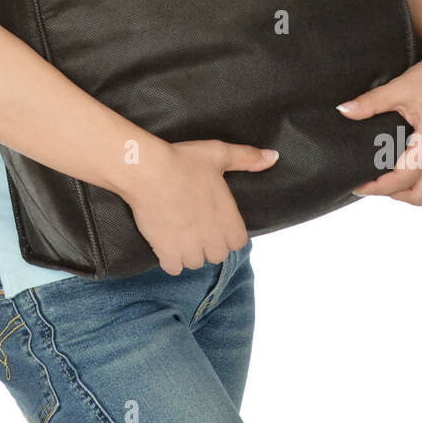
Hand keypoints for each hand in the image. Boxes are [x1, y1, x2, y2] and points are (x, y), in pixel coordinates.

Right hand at [124, 140, 277, 274]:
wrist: (148, 171)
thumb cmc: (184, 161)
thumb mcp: (219, 154)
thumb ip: (247, 158)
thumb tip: (273, 157)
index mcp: (227, 218)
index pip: (237, 242)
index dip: (227, 233)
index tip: (215, 222)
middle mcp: (211, 237)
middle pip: (217, 255)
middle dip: (208, 244)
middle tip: (196, 227)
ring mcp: (189, 246)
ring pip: (195, 263)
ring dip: (189, 253)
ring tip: (180, 235)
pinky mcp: (166, 250)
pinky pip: (173, 268)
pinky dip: (170, 260)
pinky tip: (166, 245)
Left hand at [337, 28, 421, 204]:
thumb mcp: (398, 87)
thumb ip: (370, 102)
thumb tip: (343, 111)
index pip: (404, 177)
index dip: (379, 187)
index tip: (359, 186)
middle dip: (395, 194)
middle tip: (374, 183)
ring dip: (414, 192)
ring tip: (393, 181)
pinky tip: (414, 174)